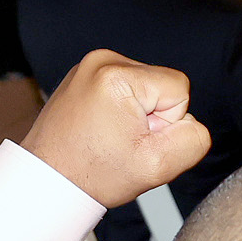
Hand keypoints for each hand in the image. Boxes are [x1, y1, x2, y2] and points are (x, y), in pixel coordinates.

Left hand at [23, 51, 209, 209]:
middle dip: (150, 116)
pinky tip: (101, 128)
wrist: (47, 179)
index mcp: (118, 77)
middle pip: (161, 84)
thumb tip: (190, 122)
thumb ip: (194, 140)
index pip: (180, 89)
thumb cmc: (92, 174)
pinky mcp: (83, 73)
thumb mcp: (157, 166)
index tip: (136, 140)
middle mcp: (101, 61)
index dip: (167, 123)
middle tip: (120, 142)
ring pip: (145, 86)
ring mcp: (89, 65)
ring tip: (109, 136)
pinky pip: (124, 87)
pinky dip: (119, 108)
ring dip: (135, 113)